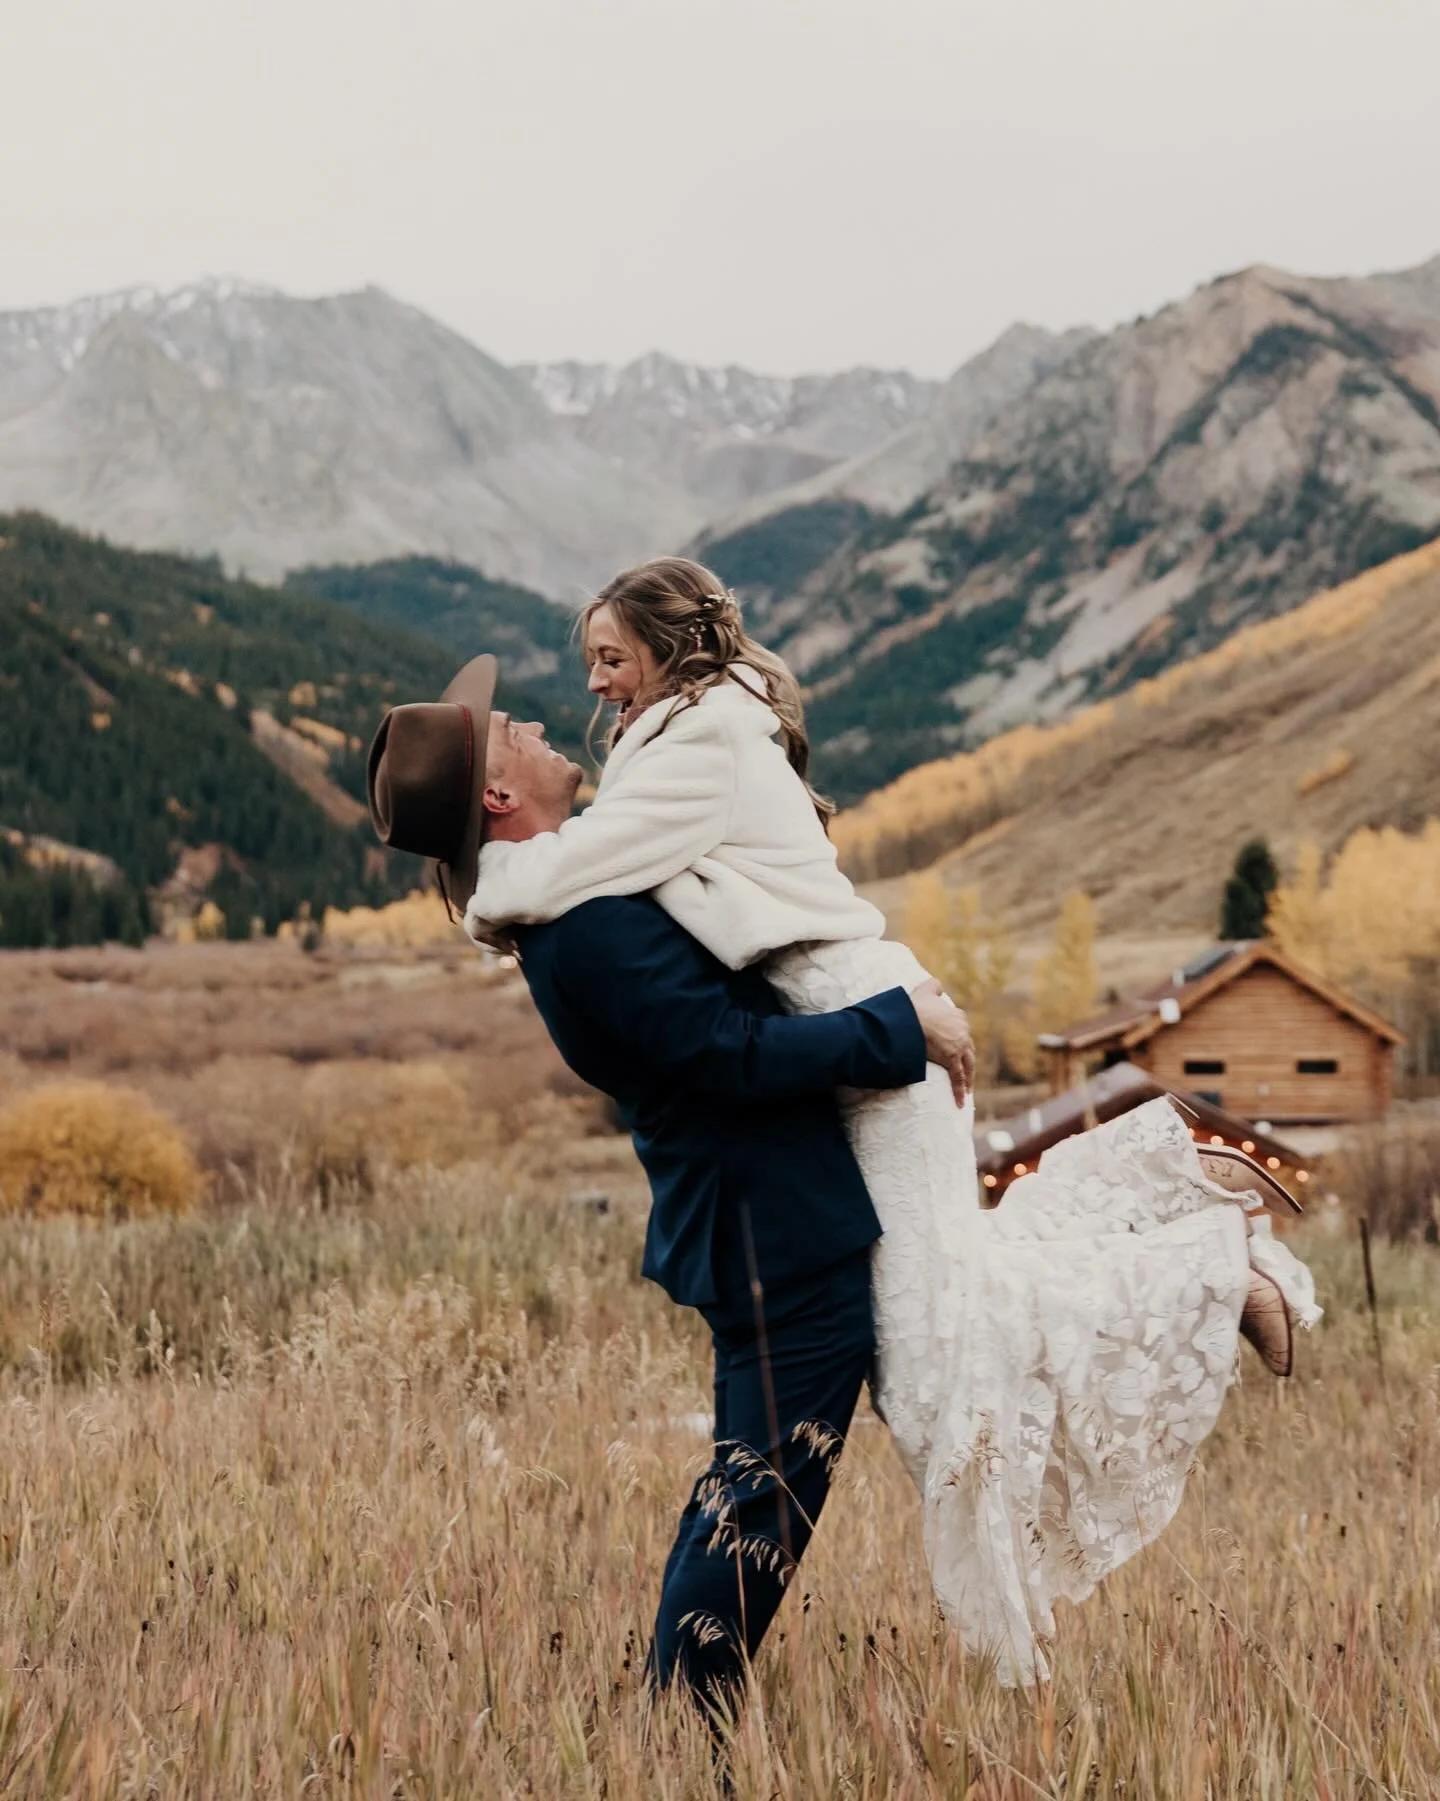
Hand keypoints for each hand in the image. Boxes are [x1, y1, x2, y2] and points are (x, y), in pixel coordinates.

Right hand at [909, 977, 975, 1105]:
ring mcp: (959, 1047)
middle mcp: (963, 1032)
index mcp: (958, 1017)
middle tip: (964, 1070)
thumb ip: (933, 986)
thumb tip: (939, 984)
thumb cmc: (915, 1006)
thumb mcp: (925, 990)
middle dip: (967, 1060)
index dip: (959, 1040)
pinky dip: (959, 1090)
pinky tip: (960, 1102)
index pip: (963, 1031)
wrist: (909, 1020)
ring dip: (968, 1078)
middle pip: (969, 1050)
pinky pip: (958, 1078)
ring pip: (968, 1065)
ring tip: (967, 1088)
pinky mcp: (952, 1060)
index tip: (956, 1048)